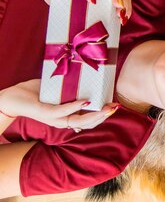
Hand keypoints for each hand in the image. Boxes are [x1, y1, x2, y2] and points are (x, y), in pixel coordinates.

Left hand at [0, 80, 119, 130]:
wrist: (11, 98)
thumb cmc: (34, 92)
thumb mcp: (57, 89)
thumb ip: (70, 88)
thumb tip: (86, 77)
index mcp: (65, 116)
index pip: (87, 121)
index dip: (102, 115)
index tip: (114, 106)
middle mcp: (61, 120)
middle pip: (87, 124)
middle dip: (103, 116)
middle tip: (116, 107)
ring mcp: (53, 118)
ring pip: (78, 122)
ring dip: (94, 115)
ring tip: (107, 107)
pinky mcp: (45, 113)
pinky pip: (63, 112)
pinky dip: (75, 107)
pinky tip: (85, 101)